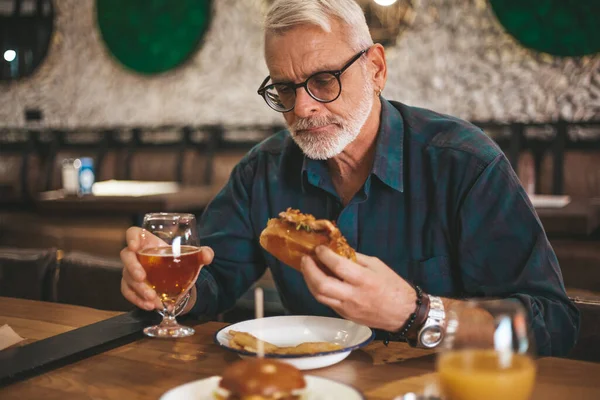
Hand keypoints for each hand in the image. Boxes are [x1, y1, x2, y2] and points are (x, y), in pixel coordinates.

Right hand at [119, 226, 213, 310]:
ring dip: (139, 290)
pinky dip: (137, 300)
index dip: (131, 238)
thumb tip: (207, 255)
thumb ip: (202, 254)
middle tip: (142, 278)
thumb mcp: (191, 257)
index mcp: (148, 241)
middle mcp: (136, 254)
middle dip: (132, 268)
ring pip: (128, 278)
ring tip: (154, 299)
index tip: (135, 246)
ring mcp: (131, 270)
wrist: (176, 278)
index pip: (133, 233)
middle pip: (126, 256)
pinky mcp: (131, 285)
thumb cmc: (177, 260)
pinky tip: (149, 305)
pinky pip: (128, 292)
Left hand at [300, 246, 416, 331]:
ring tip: (307, 268)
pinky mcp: (345, 315)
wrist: (403, 313)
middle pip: (322, 285)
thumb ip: (356, 258)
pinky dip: (318, 290)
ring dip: (309, 281)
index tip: (318, 248)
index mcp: (364, 280)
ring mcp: (347, 308)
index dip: (324, 255)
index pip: (338, 266)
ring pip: (319, 296)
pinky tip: (317, 281)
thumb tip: (337, 250)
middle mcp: (353, 296)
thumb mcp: (377, 265)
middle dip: (309, 270)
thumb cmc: (393, 286)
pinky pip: (326, 302)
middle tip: (305, 259)